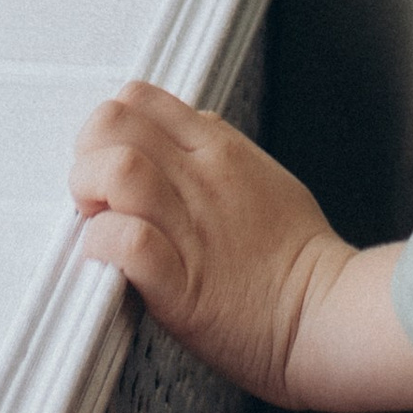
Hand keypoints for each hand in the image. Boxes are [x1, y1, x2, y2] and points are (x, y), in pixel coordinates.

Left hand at [70, 84, 412, 412]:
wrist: (325, 314)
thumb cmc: (297, 254)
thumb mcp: (261, 174)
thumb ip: (216, 149)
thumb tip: (182, 133)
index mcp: (218, 147)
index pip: (139, 97)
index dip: (108, 126)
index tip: (108, 162)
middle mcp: (201, 177)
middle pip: (114, 123)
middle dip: (86, 155)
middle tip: (93, 196)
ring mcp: (191, 229)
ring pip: (117, 170)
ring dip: (88, 195)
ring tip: (96, 223)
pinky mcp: (181, 286)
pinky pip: (126, 244)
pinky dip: (102, 246)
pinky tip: (105, 259)